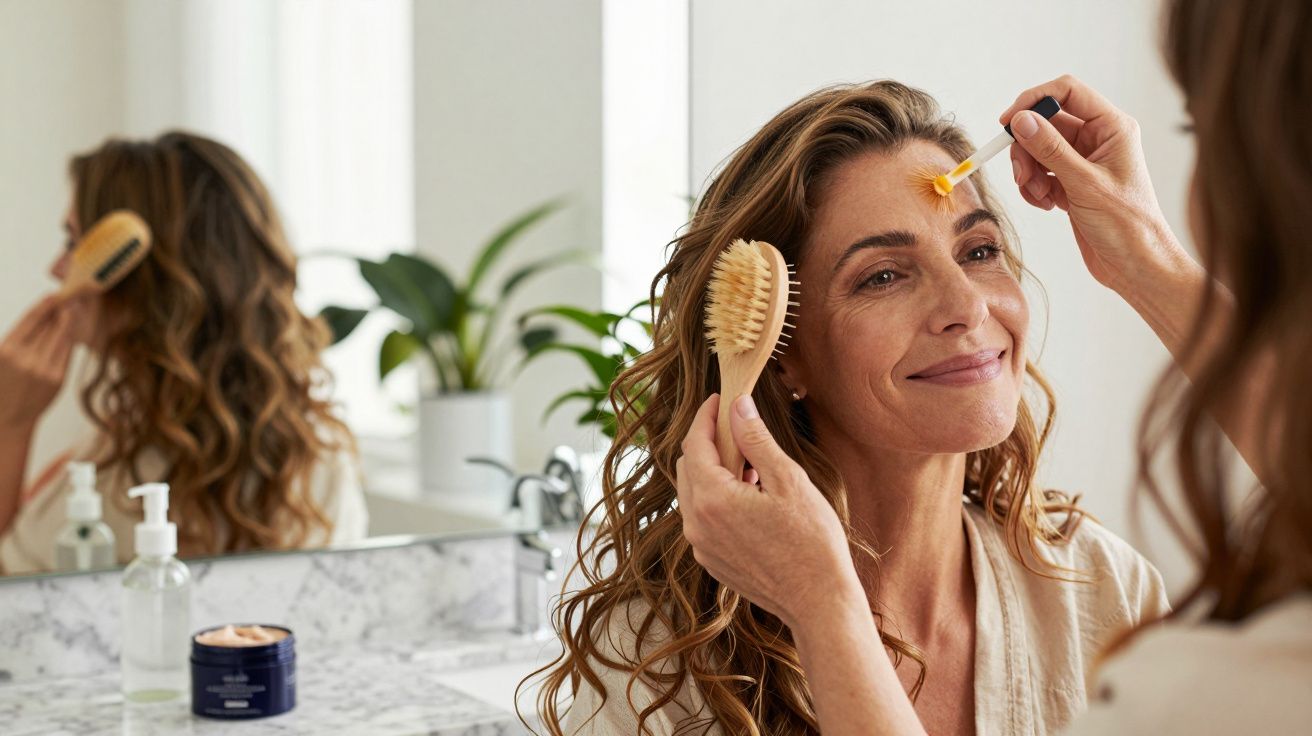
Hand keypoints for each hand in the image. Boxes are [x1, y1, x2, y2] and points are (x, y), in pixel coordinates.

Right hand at [0, 294, 84, 430]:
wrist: (8, 418)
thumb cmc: (3, 384)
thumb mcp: (1, 358)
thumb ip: (19, 338)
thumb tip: (43, 314)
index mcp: (7, 349)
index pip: (31, 320)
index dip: (45, 305)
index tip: (54, 295)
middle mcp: (26, 358)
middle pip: (51, 325)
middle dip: (62, 310)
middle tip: (70, 297)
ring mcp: (44, 369)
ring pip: (63, 336)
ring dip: (70, 321)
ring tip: (73, 309)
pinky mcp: (58, 378)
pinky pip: (68, 351)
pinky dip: (70, 338)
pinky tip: (72, 330)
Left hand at [674, 393, 861, 629]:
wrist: (818, 601)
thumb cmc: (811, 541)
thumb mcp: (788, 480)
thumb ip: (756, 440)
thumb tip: (738, 407)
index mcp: (712, 499)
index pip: (694, 443)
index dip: (706, 417)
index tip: (720, 400)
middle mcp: (696, 523)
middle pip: (688, 466)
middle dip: (709, 443)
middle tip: (740, 433)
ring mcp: (701, 545)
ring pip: (693, 493)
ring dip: (713, 472)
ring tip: (751, 469)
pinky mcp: (711, 560)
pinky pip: (702, 518)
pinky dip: (717, 499)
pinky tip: (750, 499)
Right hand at [1000, 75, 1190, 295]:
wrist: (1135, 264)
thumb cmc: (1127, 225)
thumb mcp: (1084, 183)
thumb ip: (1051, 149)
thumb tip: (1022, 120)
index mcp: (1112, 128)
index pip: (1068, 92)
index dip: (1035, 100)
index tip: (1009, 121)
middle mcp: (1097, 139)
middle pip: (1046, 123)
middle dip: (1027, 148)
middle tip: (1022, 173)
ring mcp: (1083, 162)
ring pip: (1038, 150)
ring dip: (1029, 171)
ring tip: (1038, 195)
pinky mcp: (1072, 183)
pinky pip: (1040, 172)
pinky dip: (1034, 187)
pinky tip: (1046, 205)